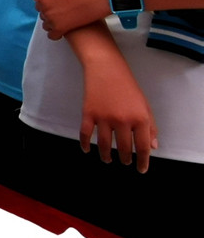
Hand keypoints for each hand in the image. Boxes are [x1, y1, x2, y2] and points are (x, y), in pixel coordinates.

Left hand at [34, 0, 107, 38]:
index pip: (39, 5)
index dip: (49, 6)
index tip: (59, 6)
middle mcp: (44, 9)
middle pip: (43, 16)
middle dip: (51, 15)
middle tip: (65, 13)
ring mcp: (51, 19)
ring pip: (46, 26)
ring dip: (53, 25)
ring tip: (66, 21)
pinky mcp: (59, 29)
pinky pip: (51, 36)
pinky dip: (56, 34)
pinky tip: (64, 31)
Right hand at [79, 54, 157, 171]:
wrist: (106, 68)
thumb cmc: (128, 86)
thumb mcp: (144, 105)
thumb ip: (150, 127)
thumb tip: (152, 147)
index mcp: (140, 118)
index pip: (143, 146)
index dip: (143, 161)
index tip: (141, 169)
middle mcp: (123, 120)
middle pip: (124, 148)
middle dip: (125, 158)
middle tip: (124, 162)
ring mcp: (104, 117)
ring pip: (104, 144)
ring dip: (106, 156)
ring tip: (108, 159)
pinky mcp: (88, 113)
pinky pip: (85, 134)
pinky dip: (85, 144)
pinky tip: (87, 150)